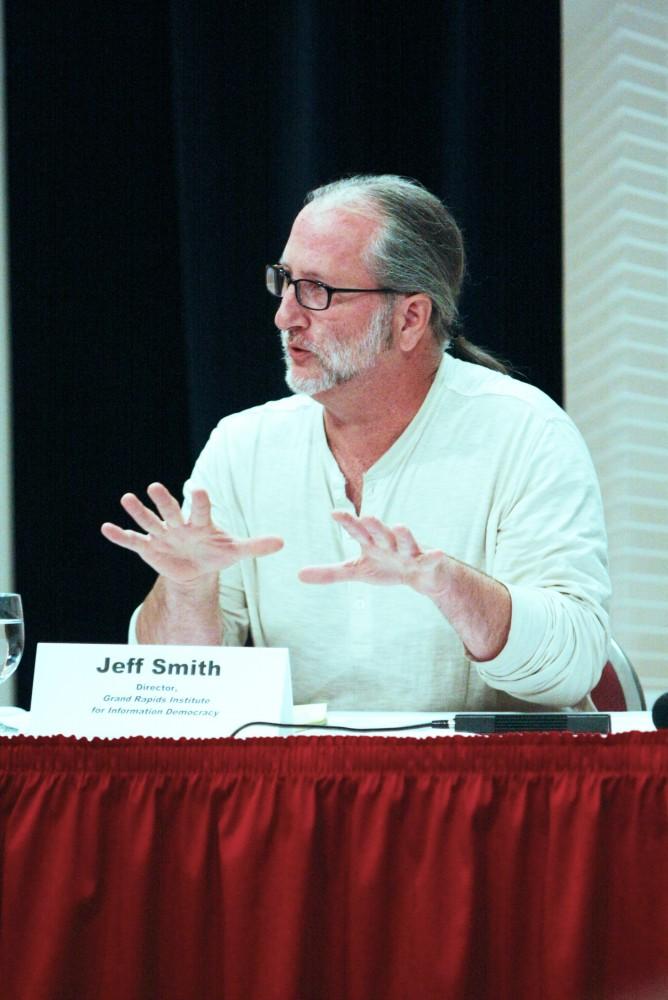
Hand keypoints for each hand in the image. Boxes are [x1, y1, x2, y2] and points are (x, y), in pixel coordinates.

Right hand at [101, 482, 283, 583]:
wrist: (196, 569)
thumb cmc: (215, 554)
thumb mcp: (235, 552)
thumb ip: (256, 546)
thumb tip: (283, 542)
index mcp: (200, 523)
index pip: (201, 509)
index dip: (200, 501)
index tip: (199, 490)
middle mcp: (179, 525)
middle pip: (171, 510)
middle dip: (164, 501)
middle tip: (155, 486)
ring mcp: (162, 535)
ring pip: (149, 521)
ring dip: (138, 511)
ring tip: (127, 499)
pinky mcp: (148, 547)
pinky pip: (133, 540)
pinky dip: (120, 536)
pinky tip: (106, 528)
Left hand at [298, 511, 448, 595]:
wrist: (421, 575)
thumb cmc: (386, 567)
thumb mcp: (356, 571)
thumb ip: (329, 573)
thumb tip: (298, 575)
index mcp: (371, 543)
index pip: (357, 531)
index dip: (348, 522)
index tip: (334, 513)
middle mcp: (389, 542)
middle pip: (380, 533)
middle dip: (374, 525)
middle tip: (367, 516)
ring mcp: (408, 551)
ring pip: (405, 542)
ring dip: (403, 535)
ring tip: (401, 525)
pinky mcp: (426, 561)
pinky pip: (429, 559)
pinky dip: (434, 556)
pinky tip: (439, 552)